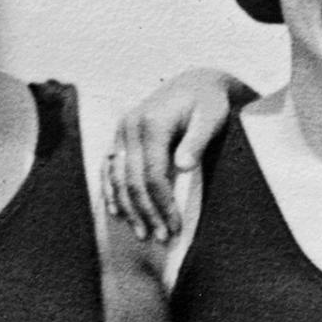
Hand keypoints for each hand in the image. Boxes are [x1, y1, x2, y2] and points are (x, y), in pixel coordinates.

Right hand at [101, 71, 242, 244]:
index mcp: (151, 123)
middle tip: (162, 238)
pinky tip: (118, 212)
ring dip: (128, 208)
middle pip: (133, 180)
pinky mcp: (121, 135)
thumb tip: (182, 166)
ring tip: (143, 234)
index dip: (163, 205)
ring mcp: (122, 130)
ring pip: (117, 177)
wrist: (196, 83)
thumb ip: (197, 141)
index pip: (153, 175)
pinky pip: (110, 167)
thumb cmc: (209, 103)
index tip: (175, 228)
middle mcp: (130, 126)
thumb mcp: (212, 118)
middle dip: (147, 213)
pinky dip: (113, 191)